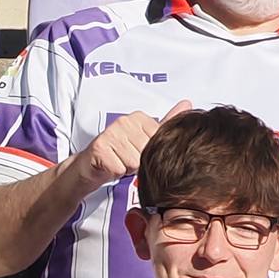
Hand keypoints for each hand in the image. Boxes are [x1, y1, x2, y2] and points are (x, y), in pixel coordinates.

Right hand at [72, 99, 193, 188]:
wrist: (90, 164)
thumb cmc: (119, 152)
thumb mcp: (144, 137)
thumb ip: (166, 123)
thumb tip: (188, 105)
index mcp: (138, 117)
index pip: (157, 142)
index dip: (148, 153)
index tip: (136, 150)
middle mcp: (124, 122)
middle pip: (145, 153)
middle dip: (137, 162)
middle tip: (126, 158)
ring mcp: (110, 133)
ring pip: (133, 163)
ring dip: (126, 168)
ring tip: (119, 161)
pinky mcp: (99, 148)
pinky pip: (118, 169)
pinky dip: (115, 172)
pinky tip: (109, 166)